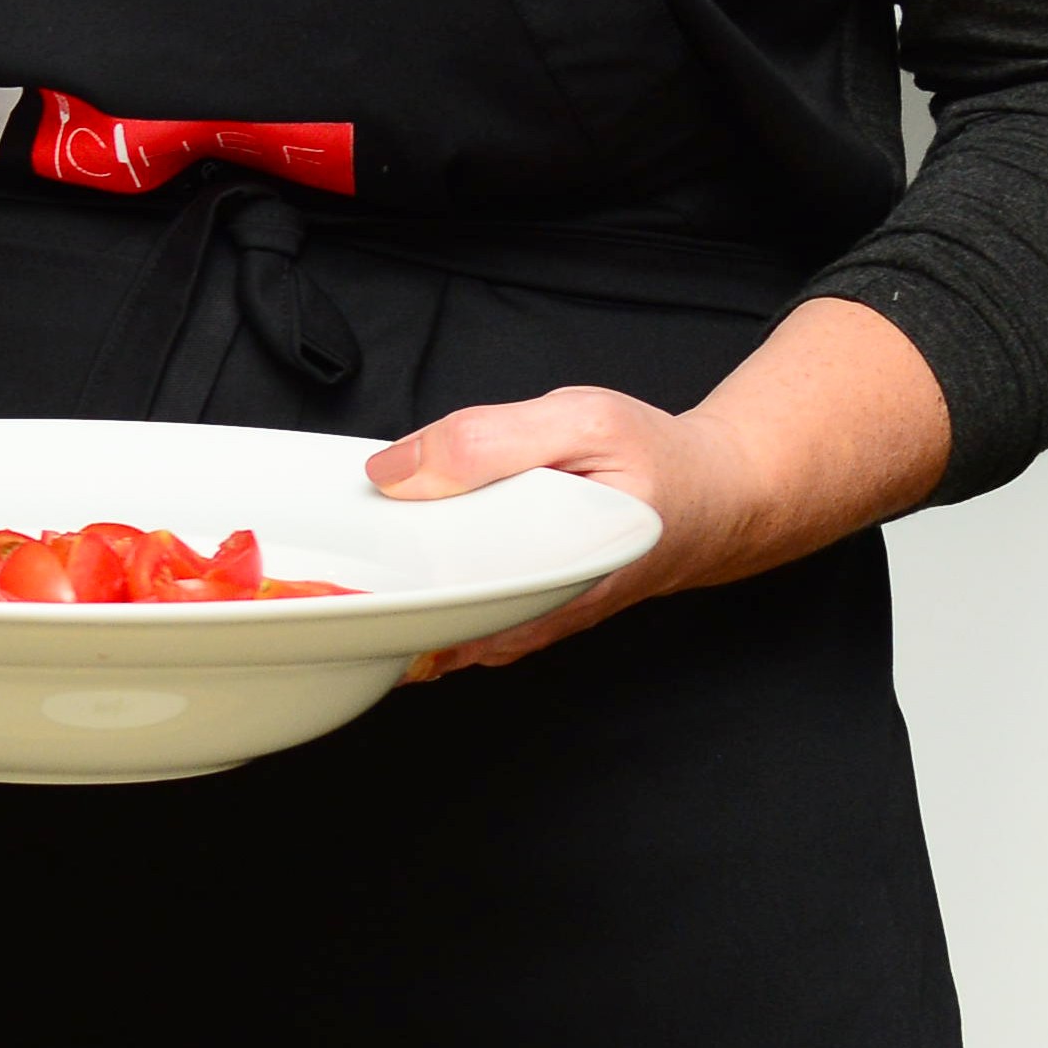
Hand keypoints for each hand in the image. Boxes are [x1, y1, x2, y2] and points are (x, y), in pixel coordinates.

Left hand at [367, 300, 954, 681]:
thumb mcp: (579, 422)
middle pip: (430, 619)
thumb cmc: (658, 460)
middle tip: (329, 565)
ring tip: (355, 565)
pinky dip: (425, 594)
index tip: (338, 563)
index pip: (444, 596)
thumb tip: (392, 472)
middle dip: (380, 594)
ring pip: (440, 626)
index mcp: (556, 572)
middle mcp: (538, 615)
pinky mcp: (524, 618)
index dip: (384, 580)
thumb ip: (485, 440)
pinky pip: (458, 617)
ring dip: (397, 597)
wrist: (718, 498)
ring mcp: (529, 624)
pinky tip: (398, 566)